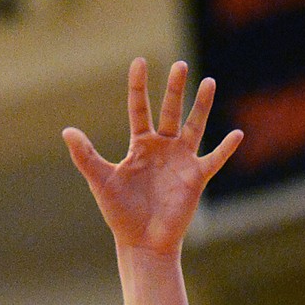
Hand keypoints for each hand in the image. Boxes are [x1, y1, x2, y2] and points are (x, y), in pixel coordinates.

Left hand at [63, 58, 241, 254]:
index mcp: (140, 145)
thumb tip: (66, 131)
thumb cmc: (120, 214)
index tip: (139, 62)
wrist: (141, 242)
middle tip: (180, 65)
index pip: (139, 108)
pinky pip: (214, 160)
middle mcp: (163, 148)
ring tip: (208, 81)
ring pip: (194, 126)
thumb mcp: (101, 181)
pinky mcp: (195, 178)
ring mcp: (181, 160)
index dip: (138, 86)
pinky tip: (238, 134)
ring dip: (201, 106)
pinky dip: (226, 149)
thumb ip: (86, 156)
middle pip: (170, 110)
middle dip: (174, 88)